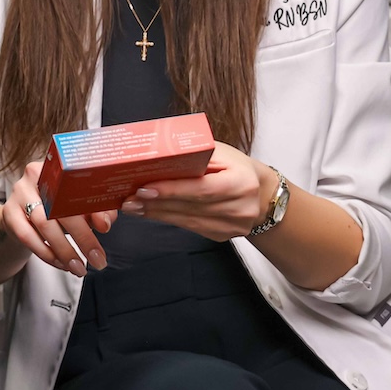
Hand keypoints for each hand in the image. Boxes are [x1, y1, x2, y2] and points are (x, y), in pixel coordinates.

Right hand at [3, 161, 114, 276]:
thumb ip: (96, 211)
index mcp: (56, 168)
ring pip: (43, 224)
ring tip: (79, 267)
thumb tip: (105, 224)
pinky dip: (46, 253)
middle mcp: (34, 176)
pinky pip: (27, 236)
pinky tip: (60, 264)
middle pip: (60, 208)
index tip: (106, 229)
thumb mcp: (79, 205)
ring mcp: (18, 194)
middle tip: (98, 259)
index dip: (92, 208)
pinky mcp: (8, 213)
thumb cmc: (57, 207)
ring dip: (64, 250)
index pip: (76, 187)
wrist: (23, 214)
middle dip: (82, 237)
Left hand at [121, 142, 272, 240]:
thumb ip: (195, 155)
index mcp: (241, 183)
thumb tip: (156, 156)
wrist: (262, 194)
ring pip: (187, 221)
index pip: (202, 189)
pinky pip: (190, 228)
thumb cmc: (236, 167)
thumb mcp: (221, 153)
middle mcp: (240, 208)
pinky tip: (149, 213)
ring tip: (132, 206)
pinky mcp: (222, 235)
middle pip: (191, 207)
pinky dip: (167, 219)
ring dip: (156, 214)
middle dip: (156, 203)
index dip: (172, 190)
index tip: (144, 189)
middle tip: (128, 199)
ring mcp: (232, 226)